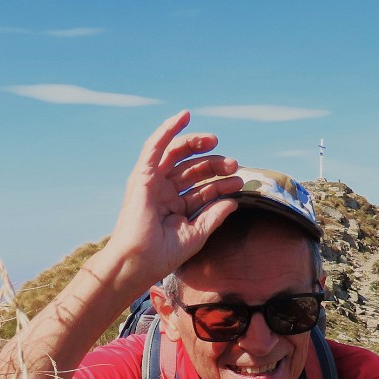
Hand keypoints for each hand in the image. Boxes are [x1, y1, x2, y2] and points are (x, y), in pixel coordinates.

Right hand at [104, 111, 241, 284]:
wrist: (138, 262)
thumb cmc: (162, 255)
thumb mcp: (197, 234)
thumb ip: (214, 216)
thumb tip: (233, 202)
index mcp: (175, 207)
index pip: (202, 189)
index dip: (222, 184)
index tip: (240, 183)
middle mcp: (164, 192)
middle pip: (192, 169)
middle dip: (214, 164)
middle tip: (234, 164)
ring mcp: (152, 183)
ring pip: (177, 155)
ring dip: (196, 144)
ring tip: (215, 141)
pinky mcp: (142, 176)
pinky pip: (155, 146)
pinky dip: (168, 129)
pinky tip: (183, 116)